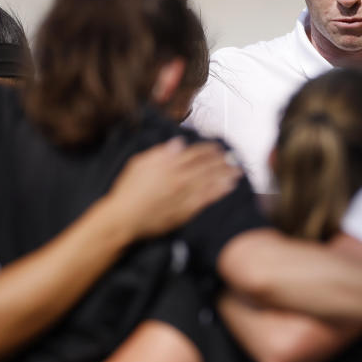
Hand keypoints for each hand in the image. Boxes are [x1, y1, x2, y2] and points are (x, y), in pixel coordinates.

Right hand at [107, 138, 241, 239]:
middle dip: (221, 160)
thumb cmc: (128, 191)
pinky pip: (207, 198)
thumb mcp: (139, 164)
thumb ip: (160, 153)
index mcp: (168, 165)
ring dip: (226, 174)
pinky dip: (220, 191)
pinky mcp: (186, 210)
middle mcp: (179, 178)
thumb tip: (179, 144)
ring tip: (237, 170)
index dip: (208, 149)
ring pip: (211, 181)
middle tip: (232, 157)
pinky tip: (229, 187)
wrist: (124, 218)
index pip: (194, 153)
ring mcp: (184, 195)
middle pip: (206, 166)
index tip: (217, 146)